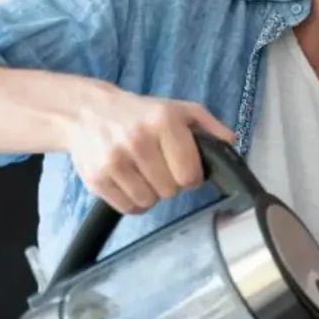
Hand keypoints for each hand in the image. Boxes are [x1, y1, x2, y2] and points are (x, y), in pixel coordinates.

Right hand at [62, 84, 232, 213]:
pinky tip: (128, 181)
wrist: (87, 112)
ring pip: (149, 202)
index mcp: (164, 122)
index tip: (183, 168)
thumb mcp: (178, 110)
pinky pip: (127, 208)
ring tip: (142, 173)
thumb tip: (231, 144)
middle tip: (159, 167)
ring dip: (150, 193)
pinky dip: (132, 201)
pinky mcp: (96, 178)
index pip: (190, 175)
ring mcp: (114, 161)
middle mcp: (138, 140)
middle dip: (169, 183)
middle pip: (170, 191)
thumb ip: (209, 126)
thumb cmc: (140, 114)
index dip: (190, 176)